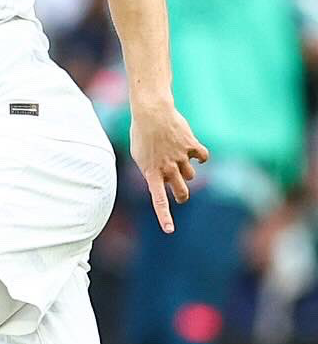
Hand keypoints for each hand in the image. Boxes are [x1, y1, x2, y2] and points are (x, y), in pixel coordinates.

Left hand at [129, 99, 208, 233]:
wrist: (151, 113)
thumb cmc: (142, 135)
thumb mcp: (140, 156)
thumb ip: (151, 172)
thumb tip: (163, 182)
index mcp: (151, 173)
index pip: (158, 200)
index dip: (164, 216)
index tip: (170, 231)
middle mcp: (167, 168)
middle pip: (181, 192)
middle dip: (182, 196)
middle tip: (181, 196)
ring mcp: (180, 157)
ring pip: (191, 175)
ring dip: (187, 172)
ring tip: (177, 160)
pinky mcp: (191, 146)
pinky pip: (204, 158)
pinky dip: (201, 157)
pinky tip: (196, 154)